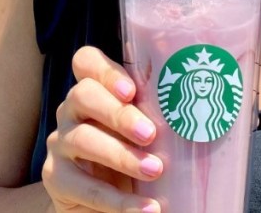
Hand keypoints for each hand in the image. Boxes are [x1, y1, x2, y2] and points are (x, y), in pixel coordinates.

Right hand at [42, 46, 162, 212]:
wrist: (104, 203)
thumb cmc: (133, 154)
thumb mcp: (145, 131)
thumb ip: (160, 115)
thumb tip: (205, 109)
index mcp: (94, 91)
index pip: (86, 62)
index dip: (106, 71)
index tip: (132, 90)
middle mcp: (71, 111)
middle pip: (83, 95)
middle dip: (118, 113)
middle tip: (150, 134)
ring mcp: (60, 143)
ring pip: (82, 138)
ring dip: (121, 155)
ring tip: (154, 170)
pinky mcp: (56, 178)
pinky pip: (84, 187)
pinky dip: (118, 201)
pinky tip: (146, 208)